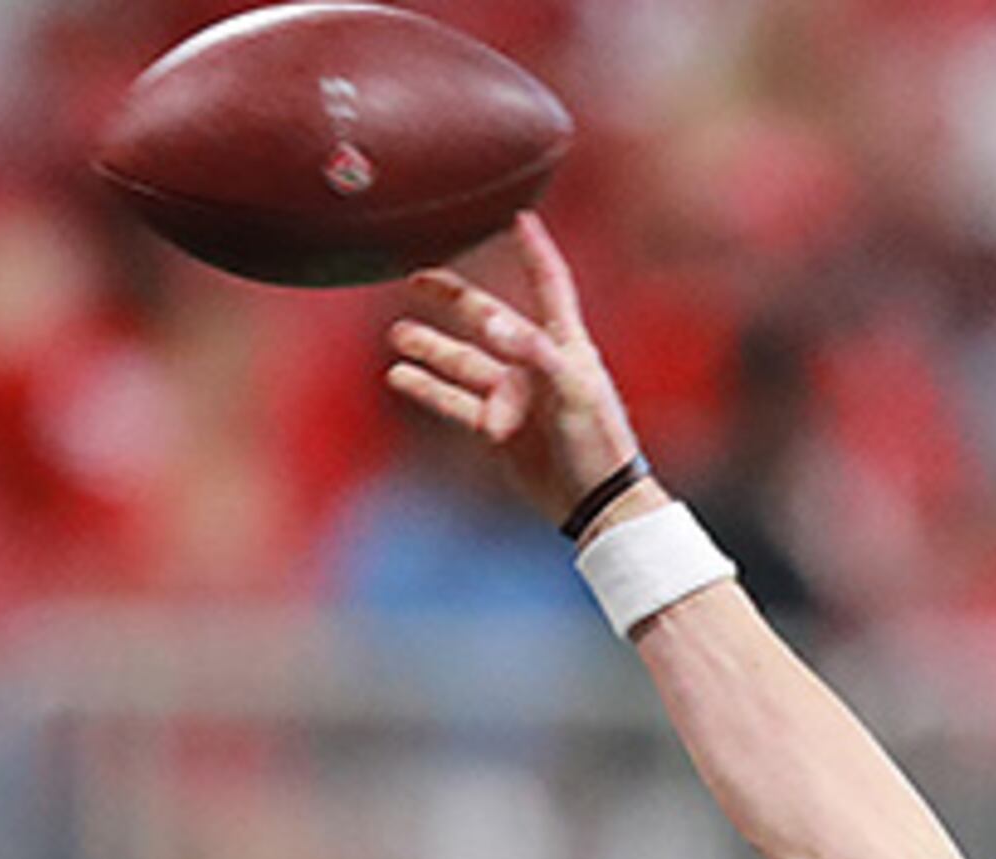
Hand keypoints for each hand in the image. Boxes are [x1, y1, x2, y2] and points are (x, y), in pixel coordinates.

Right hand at [386, 214, 642, 528]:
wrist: (596, 504)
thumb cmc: (597, 443)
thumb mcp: (571, 390)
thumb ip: (532, 351)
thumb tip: (489, 322)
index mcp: (563, 342)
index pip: (548, 282)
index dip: (534, 249)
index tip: (518, 216)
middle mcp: (534, 362)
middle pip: (487, 317)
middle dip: (452, 297)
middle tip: (416, 276)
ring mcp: (512, 396)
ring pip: (462, 361)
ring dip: (430, 346)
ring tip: (397, 333)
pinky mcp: (496, 430)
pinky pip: (454, 402)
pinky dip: (427, 388)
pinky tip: (399, 376)